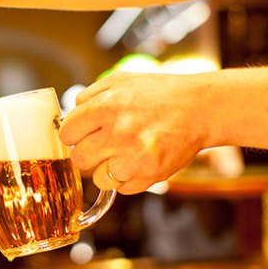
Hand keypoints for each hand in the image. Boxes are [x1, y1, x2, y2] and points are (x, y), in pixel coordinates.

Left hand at [59, 71, 209, 193]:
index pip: (67, 133)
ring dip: (107, 169)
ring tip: (124, 154)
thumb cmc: (159, 94)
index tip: (82, 134)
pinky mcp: (150, 174)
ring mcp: (134, 156)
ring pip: (99, 178)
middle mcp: (118, 132)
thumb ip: (90, 95)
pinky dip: (128, 179)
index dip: (73, 134)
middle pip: (79, 158)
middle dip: (87, 152)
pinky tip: (139, 161)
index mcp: (107, 106)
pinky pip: (122, 188)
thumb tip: (70, 114)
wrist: (200, 108)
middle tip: (102, 145)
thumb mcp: (121, 80)